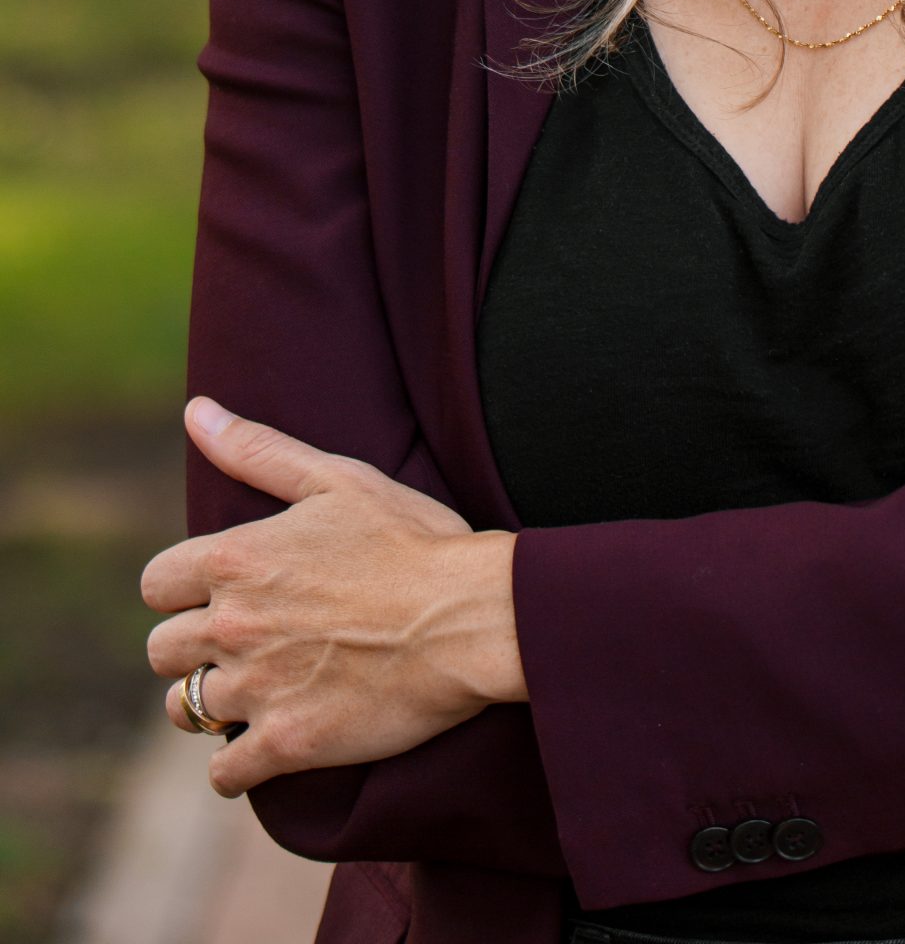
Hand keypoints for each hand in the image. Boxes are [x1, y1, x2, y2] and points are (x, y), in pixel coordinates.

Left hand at [141, 399, 525, 796]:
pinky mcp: (286, 744)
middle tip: (244, 643)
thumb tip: (195, 409)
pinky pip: (223, 773)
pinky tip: (269, 742)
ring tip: (256, 690)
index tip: (221, 594)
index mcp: (235, 559)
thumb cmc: (413, 540)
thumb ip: (257, 449)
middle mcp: (231, 625)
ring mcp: (255, 690)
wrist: (471, 616)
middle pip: (162, 652)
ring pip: (185, 710)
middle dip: (195, 648)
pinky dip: (238, 764)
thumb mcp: (337, 479)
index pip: (155, 586)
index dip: (184, 591)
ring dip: (212, 703)